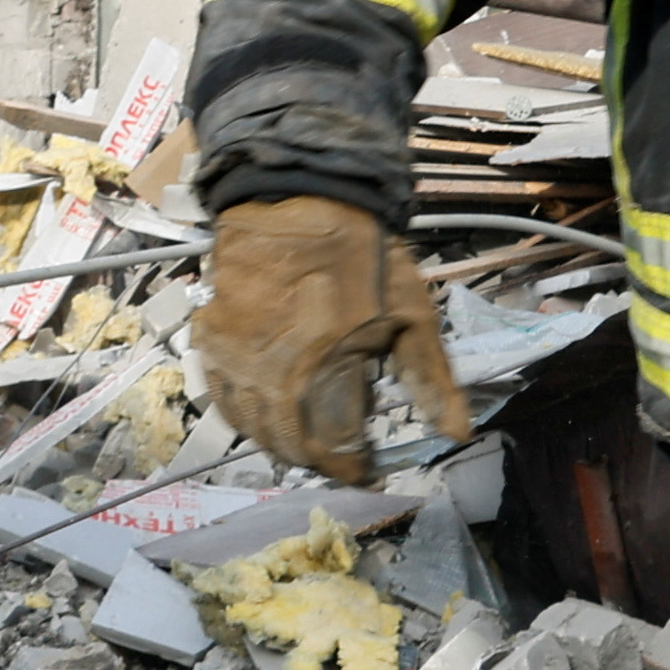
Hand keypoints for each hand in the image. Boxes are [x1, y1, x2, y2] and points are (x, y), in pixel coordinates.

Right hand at [193, 195, 475, 486]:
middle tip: (343, 457)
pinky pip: (222, 397)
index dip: (354, 468)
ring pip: (253, 427)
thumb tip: (456, 434)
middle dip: (320, 460)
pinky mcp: (212, 340)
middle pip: (292, 445)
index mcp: (326, 370)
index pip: (336, 448)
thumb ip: (430, 378)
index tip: (370, 470)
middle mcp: (272, 375)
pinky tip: (266, 411)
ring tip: (310, 440)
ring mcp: (235, 358)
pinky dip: (245, 416)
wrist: (299, 199)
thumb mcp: (412, 313)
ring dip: (283, 444)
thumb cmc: (364, 257)